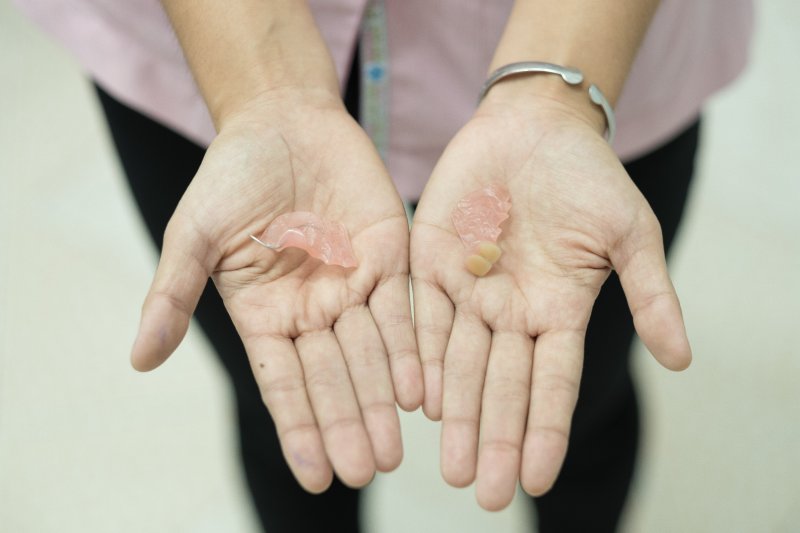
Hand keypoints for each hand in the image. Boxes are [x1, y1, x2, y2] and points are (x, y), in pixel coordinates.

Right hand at [131, 89, 422, 491]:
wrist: (283, 121)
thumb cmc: (231, 176)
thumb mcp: (194, 233)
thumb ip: (172, 294)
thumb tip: (139, 360)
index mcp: (266, 315)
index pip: (284, 383)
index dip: (300, 428)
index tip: (316, 476)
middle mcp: (313, 311)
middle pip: (334, 378)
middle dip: (348, 425)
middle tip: (366, 472)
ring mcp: (353, 286)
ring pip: (372, 355)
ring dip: (382, 402)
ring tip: (394, 450)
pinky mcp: (388, 258)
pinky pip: (402, 309)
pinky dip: (410, 349)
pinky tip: (419, 389)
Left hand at [410, 97, 690, 509]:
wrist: (533, 127)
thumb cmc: (588, 177)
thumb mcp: (630, 232)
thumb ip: (649, 294)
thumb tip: (682, 359)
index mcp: (558, 311)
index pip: (551, 383)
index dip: (544, 430)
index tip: (535, 479)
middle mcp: (511, 312)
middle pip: (500, 385)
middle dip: (494, 438)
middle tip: (482, 491)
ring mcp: (469, 291)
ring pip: (457, 362)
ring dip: (454, 414)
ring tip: (450, 464)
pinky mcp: (432, 264)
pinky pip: (422, 316)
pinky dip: (418, 356)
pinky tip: (416, 398)